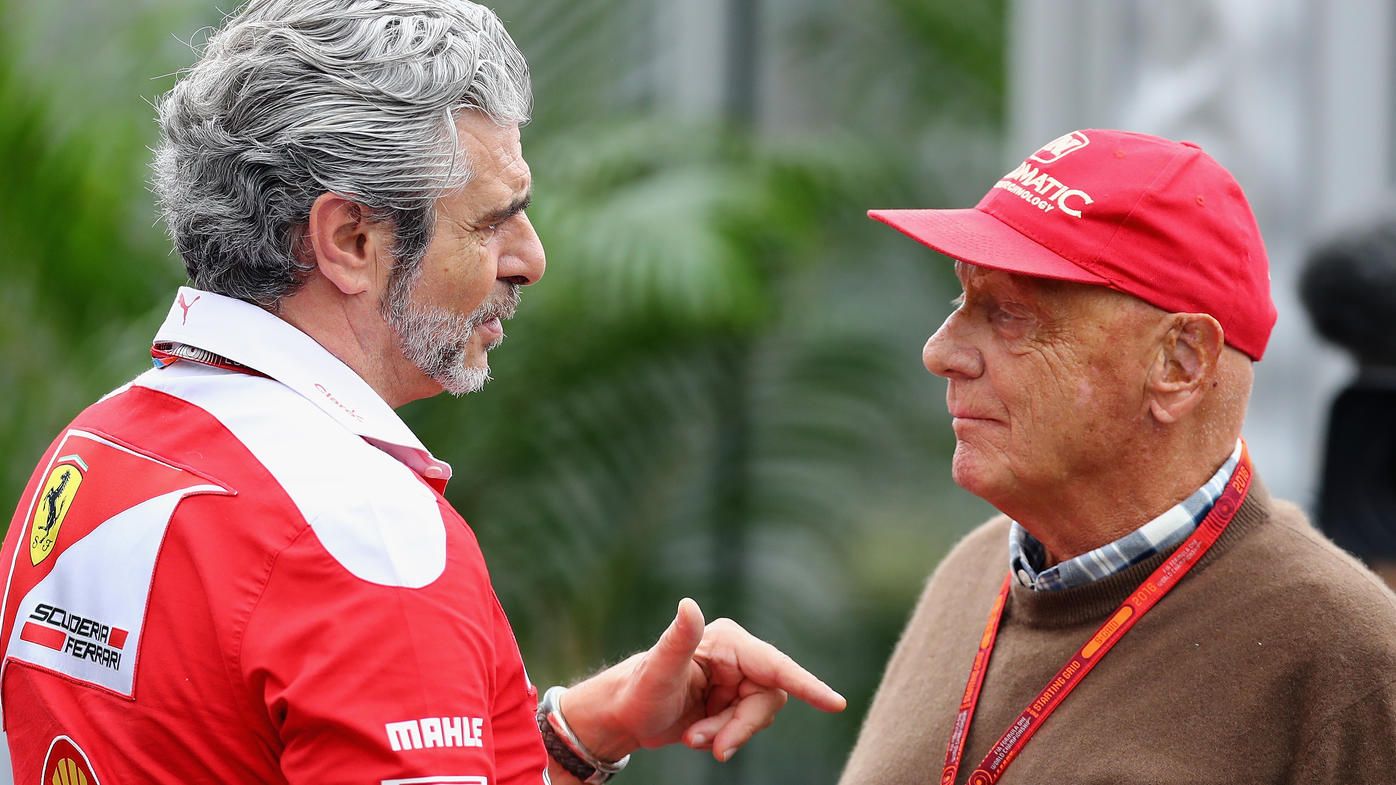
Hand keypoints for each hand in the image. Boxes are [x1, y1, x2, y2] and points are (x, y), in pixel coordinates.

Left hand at [561, 598, 845, 763]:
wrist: (625, 716)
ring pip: (758, 716)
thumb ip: (677, 638)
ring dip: (729, 734)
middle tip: (712, 746)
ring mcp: (738, 680)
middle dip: (742, 726)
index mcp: (727, 641)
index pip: (775, 666)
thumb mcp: (657, 670)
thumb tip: (688, 605)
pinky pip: (747, 726)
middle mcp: (738, 657)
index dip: (807, 685)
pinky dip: (726, 738)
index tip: (836, 704)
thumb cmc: (637, 690)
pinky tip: (699, 737)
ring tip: (694, 739)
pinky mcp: (734, 701)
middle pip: (769, 698)